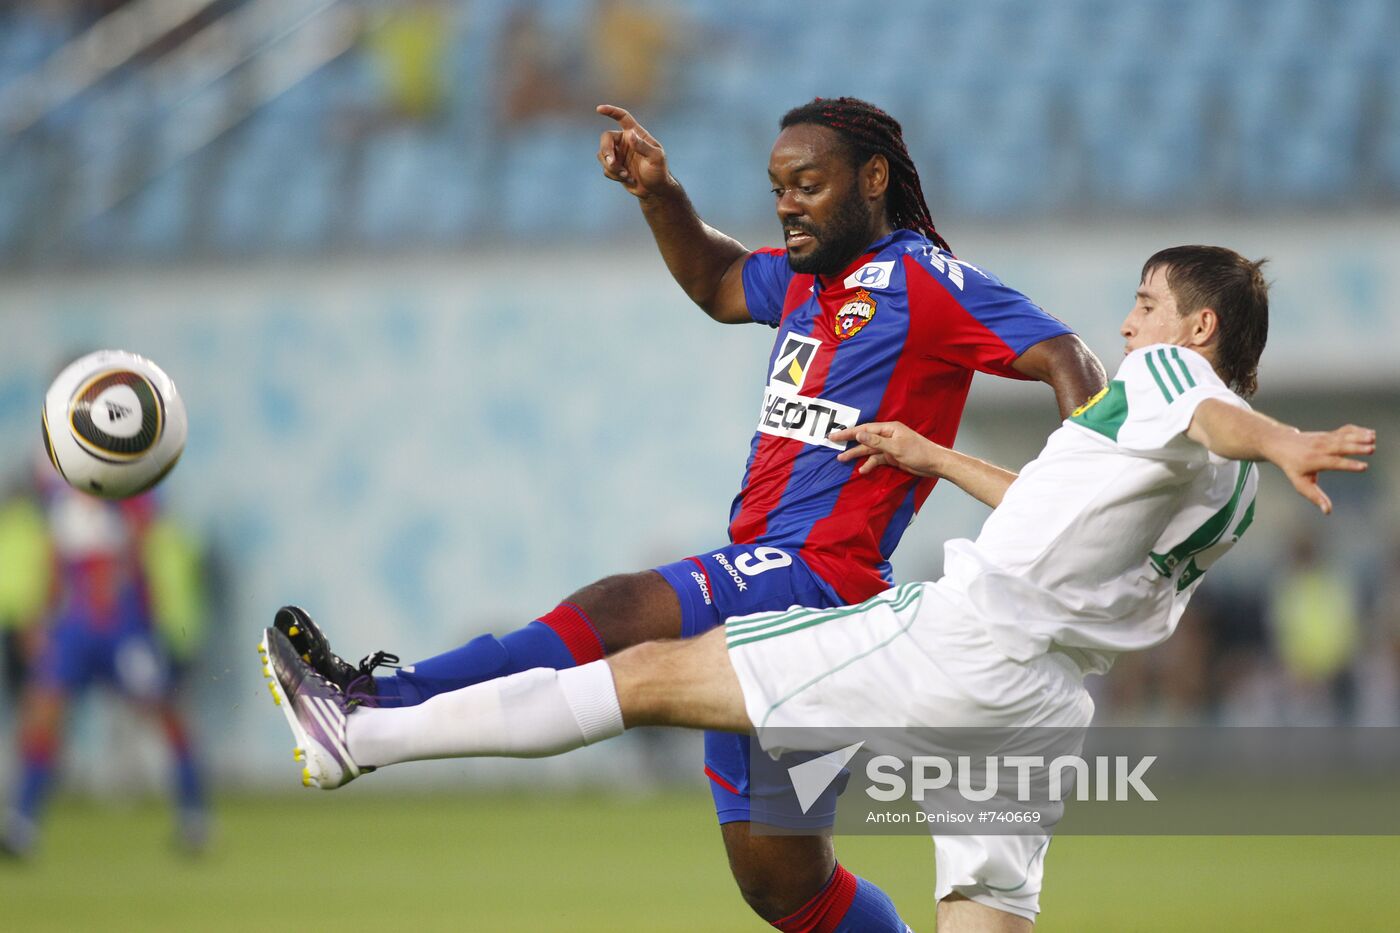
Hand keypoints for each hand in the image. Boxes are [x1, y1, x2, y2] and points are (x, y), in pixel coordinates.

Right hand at [596, 104, 671, 198]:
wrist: (654, 190)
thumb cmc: (659, 171)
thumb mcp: (655, 158)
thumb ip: (643, 146)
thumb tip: (630, 134)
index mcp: (635, 134)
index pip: (622, 117)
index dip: (611, 111)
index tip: (599, 109)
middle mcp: (625, 142)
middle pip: (606, 138)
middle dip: (606, 151)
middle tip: (612, 163)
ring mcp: (618, 155)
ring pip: (603, 155)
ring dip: (612, 167)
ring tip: (626, 175)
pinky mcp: (614, 167)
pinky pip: (606, 169)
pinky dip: (615, 176)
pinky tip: (628, 179)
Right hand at [831, 421, 948, 477]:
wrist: (934, 464)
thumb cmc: (918, 452)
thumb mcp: (895, 447)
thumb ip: (876, 441)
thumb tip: (859, 433)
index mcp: (889, 428)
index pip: (864, 429)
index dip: (849, 432)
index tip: (835, 435)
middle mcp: (887, 436)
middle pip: (864, 438)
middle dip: (849, 442)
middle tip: (832, 442)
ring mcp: (889, 447)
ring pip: (869, 450)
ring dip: (857, 455)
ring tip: (842, 459)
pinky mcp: (892, 457)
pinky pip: (876, 459)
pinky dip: (869, 464)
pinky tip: (862, 470)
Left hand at [1271, 424, 1374, 513]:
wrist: (1282, 445)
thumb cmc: (1293, 467)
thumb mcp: (1301, 484)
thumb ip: (1315, 497)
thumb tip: (1328, 511)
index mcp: (1315, 461)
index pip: (1334, 463)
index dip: (1349, 465)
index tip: (1363, 467)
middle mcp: (1321, 448)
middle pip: (1341, 447)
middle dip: (1357, 448)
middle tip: (1372, 449)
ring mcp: (1325, 439)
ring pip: (1344, 437)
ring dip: (1359, 437)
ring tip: (1373, 438)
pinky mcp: (1329, 434)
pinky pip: (1344, 431)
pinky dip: (1357, 430)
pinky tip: (1371, 433)